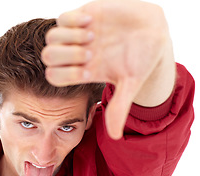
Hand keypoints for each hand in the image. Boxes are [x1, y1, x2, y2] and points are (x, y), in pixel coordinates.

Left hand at [42, 0, 173, 139]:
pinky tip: (92, 22)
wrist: (153, 32)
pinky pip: (62, 18)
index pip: (54, 76)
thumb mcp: (131, 84)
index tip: (90, 71)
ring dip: (69, 38)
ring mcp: (77, 34)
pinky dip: (73, 21)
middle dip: (65, 55)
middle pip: (47, 56)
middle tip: (90, 53)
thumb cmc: (142, 60)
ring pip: (51, 37)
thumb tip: (115, 137)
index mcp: (82, 71)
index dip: (67, 75)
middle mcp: (76, 54)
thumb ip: (119, 107)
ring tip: (93, 37)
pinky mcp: (83, 15)